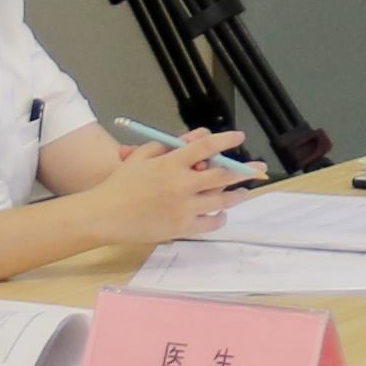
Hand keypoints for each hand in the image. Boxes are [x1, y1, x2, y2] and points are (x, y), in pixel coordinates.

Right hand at [78, 135, 245, 252]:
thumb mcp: (142, 155)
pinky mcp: (182, 228)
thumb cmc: (121, 183)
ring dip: (237, 195)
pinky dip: (219, 217)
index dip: (225, 140)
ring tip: (244, 191)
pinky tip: (222, 212)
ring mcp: (184, 208)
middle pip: (222, 175)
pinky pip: (210, 223)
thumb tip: (197, 137)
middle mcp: (182, 185)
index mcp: (171, 163)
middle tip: (260, 168)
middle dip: (244, 170)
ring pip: (221, 201)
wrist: (105, 215)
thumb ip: (169, 144)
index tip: (238, 137)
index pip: (206, 147)